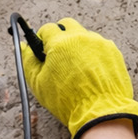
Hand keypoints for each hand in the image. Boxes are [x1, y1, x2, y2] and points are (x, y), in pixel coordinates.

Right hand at [20, 18, 137, 138]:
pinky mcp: (114, 53)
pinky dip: (94, 56)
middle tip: (58, 56)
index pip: (47, 29)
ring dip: (78, 47)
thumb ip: (29, 61)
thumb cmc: (68, 101)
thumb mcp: (39, 83)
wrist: (99, 113)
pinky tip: (91, 73)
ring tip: (77, 69)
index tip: (43, 51)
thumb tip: (24, 47)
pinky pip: (100, 48)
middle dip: (61, 36)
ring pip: (85, 37)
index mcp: (61, 42)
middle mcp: (82, 37)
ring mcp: (100, 44)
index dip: (42, 40)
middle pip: (67, 25)